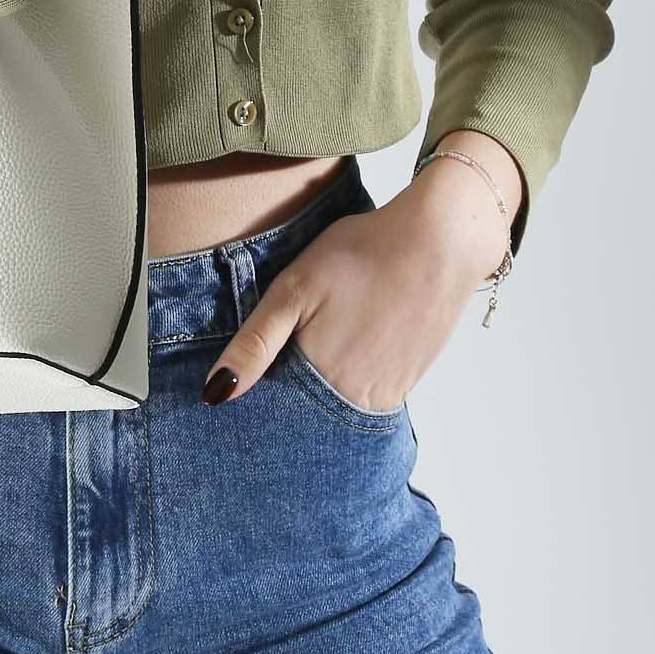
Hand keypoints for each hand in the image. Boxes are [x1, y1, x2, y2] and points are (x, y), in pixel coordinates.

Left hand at [201, 173, 505, 408]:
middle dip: (287, 395)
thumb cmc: (361, 254)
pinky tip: (350, 341)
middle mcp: (353, 399)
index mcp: (318, 377)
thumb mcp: (293, 289)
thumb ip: (254, 344)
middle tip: (298, 339)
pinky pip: (365, 397)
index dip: (257, 389)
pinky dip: (349, 380)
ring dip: (319, 388)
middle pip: (305, 412)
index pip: (272, 408)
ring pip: (335, 406)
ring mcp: (384, 395)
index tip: (255, 369)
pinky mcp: (406, 383)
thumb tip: (215, 395)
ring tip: (324, 337)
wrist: (440, 241)